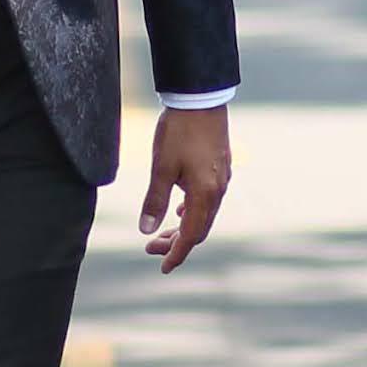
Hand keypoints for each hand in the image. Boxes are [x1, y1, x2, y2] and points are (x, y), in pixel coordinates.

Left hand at [138, 103, 231, 270]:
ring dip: (184, 226)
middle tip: (150, 248)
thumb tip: (145, 229)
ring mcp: (222, 179)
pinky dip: (192, 210)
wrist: (201, 98)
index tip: (163, 267)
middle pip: (199, 229)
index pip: (191, 236)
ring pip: (204, 214)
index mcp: (204, 194)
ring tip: (161, 232)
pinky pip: (208, 199)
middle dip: (176, 243)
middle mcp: (218, 190)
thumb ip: (154, 201)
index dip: (176, 254)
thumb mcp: (161, 167)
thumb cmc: (179, 131)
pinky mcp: (221, 167)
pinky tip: (180, 207)